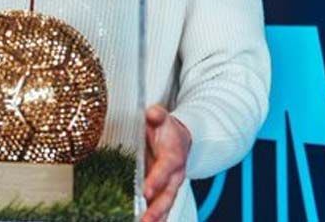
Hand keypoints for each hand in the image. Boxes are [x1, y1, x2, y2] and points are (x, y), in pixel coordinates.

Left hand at [143, 104, 191, 221]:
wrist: (179, 139)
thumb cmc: (166, 130)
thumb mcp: (161, 118)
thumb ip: (157, 116)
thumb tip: (153, 113)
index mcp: (173, 157)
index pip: (165, 169)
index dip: (156, 179)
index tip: (146, 190)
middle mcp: (174, 176)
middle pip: (167, 195)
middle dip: (156, 210)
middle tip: (145, 220)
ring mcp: (168, 188)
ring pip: (164, 207)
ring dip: (155, 219)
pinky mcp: (162, 195)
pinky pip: (159, 211)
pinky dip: (153, 220)